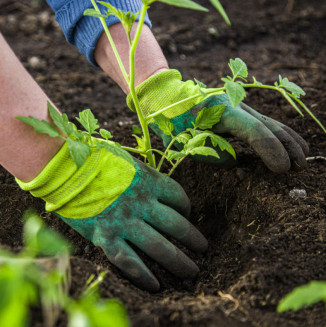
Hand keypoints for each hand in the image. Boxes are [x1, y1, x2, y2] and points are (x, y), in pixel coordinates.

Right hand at [17, 144, 206, 291]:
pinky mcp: (106, 237)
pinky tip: (156, 286)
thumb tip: (152, 186)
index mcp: (148, 180)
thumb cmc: (93, 159)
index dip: (186, 208)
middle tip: (203, 249)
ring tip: (192, 271)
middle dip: (193, 239)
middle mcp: (142, 203)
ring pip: (159, 247)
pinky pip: (130, 262)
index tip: (186, 214)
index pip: (178, 197)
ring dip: (179, 261)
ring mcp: (125, 222)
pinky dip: (144, 275)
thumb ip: (141, 175)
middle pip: (176, 225)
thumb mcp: (125, 160)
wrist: (63, 167)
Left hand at [127, 70, 308, 172]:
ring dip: (288, 139)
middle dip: (287, 146)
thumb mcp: (185, 141)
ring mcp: (238, 106)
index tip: (282, 169)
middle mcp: (235, 105)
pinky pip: (262, 123)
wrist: (167, 98)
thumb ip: (211, 153)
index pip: (254, 131)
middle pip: (268, 125)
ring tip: (303, 157)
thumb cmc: (173, 121)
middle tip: (299, 167)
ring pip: (269, 122)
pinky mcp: (238, 111)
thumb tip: (235, 161)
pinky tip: (289, 143)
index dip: (271, 150)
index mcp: (222, 111)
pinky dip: (278, 134)